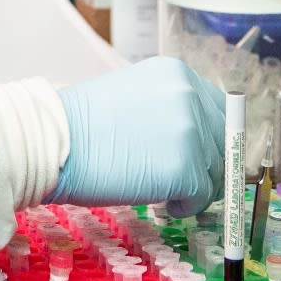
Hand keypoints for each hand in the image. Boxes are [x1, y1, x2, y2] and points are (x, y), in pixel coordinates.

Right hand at [49, 57, 224, 214]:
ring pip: (216, 173)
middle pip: (225, 143)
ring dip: (194, 187)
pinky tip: (160, 200)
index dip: (213, 138)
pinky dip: (185, 206)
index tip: (200, 156)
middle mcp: (190, 97)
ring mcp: (191, 133)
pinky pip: (201, 197)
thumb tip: (203, 142)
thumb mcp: (136, 97)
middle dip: (207, 166)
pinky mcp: (185, 169)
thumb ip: (171, 110)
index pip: (220, 110)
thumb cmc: (84, 124)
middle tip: (179, 180)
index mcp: (177, 75)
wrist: (55, 141)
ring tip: (161, 187)